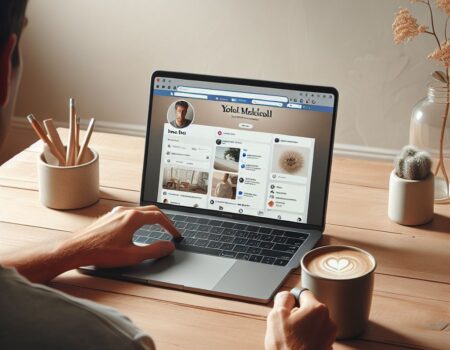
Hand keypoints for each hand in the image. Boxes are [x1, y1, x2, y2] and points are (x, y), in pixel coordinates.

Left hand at [62, 205, 180, 267]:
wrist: (76, 249)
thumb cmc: (100, 252)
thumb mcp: (133, 255)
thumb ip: (154, 251)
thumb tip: (168, 247)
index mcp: (133, 218)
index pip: (159, 217)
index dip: (171, 226)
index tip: (175, 234)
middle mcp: (125, 211)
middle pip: (151, 210)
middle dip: (163, 220)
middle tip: (170, 229)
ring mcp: (115, 213)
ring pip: (139, 211)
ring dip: (151, 218)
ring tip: (156, 228)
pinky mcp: (108, 217)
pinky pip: (129, 213)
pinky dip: (140, 219)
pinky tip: (137, 229)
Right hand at [265, 290, 335, 349]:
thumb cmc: (286, 347)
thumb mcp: (276, 315)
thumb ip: (283, 299)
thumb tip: (287, 296)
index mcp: (317, 309)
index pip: (303, 294)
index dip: (292, 300)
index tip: (288, 309)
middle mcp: (328, 321)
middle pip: (309, 309)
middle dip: (299, 315)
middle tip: (288, 326)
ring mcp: (329, 336)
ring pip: (313, 324)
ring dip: (304, 328)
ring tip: (292, 339)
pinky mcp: (328, 348)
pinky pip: (316, 337)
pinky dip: (308, 339)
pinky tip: (298, 346)